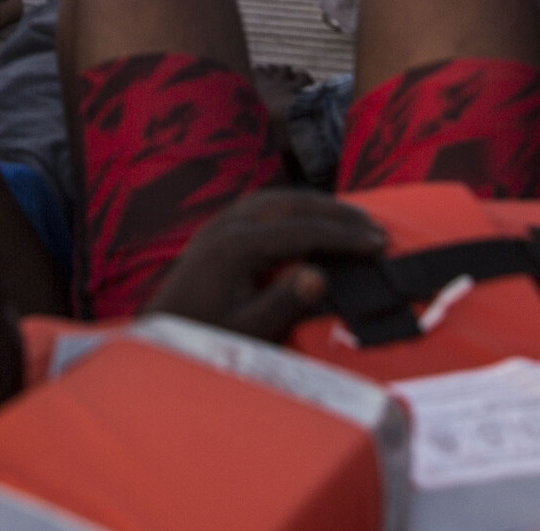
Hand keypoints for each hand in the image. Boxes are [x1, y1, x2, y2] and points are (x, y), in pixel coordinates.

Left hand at [145, 191, 386, 342]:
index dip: (345, 236)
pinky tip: (309, 222)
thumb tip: (320, 274)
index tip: (380, 244)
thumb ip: (282, 303)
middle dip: (337, 212)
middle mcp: (227, 225)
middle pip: (291, 203)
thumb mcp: (247, 332)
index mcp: (237, 246)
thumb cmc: (204, 341)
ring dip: (315, 205)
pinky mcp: (215, 231)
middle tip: (376, 227)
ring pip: (275, 198)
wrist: (158, 340)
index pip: (303, 231)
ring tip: (352, 221)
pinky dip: (292, 209)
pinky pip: (261, 206)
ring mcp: (219, 224)